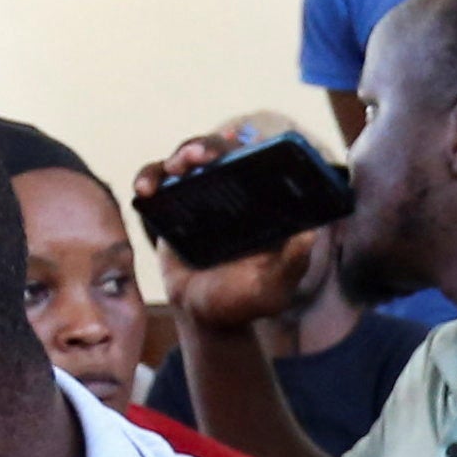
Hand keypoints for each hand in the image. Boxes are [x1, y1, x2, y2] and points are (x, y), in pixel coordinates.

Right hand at [134, 134, 333, 334]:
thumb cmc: (244, 300)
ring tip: (177, 168)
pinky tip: (145, 190)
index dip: (256, 144)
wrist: (203, 315)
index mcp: (264, 202)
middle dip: (211, 145)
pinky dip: (149, 177)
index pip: (263, 161)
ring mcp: (200, 193)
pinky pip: (156, 180)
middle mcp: (233, 190)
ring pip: (188, 158)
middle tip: (202, 156)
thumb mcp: (272, 288)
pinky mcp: (171, 203)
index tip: (246, 141)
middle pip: (222, 151)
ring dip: (181, 154)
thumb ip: (291, 264)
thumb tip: (311, 235)